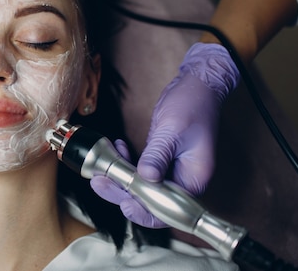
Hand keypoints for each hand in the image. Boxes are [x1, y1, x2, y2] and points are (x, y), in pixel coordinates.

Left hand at [91, 43, 239, 227]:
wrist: (197, 85)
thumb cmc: (193, 104)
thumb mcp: (172, 130)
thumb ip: (158, 155)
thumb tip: (145, 177)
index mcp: (194, 178)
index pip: (168, 208)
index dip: (144, 210)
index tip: (124, 203)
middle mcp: (184, 179)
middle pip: (151, 201)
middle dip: (123, 193)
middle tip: (100, 183)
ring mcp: (173, 170)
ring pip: (143, 186)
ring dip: (121, 179)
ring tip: (100, 169)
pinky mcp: (163, 159)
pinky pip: (142, 171)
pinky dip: (127, 164)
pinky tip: (117, 149)